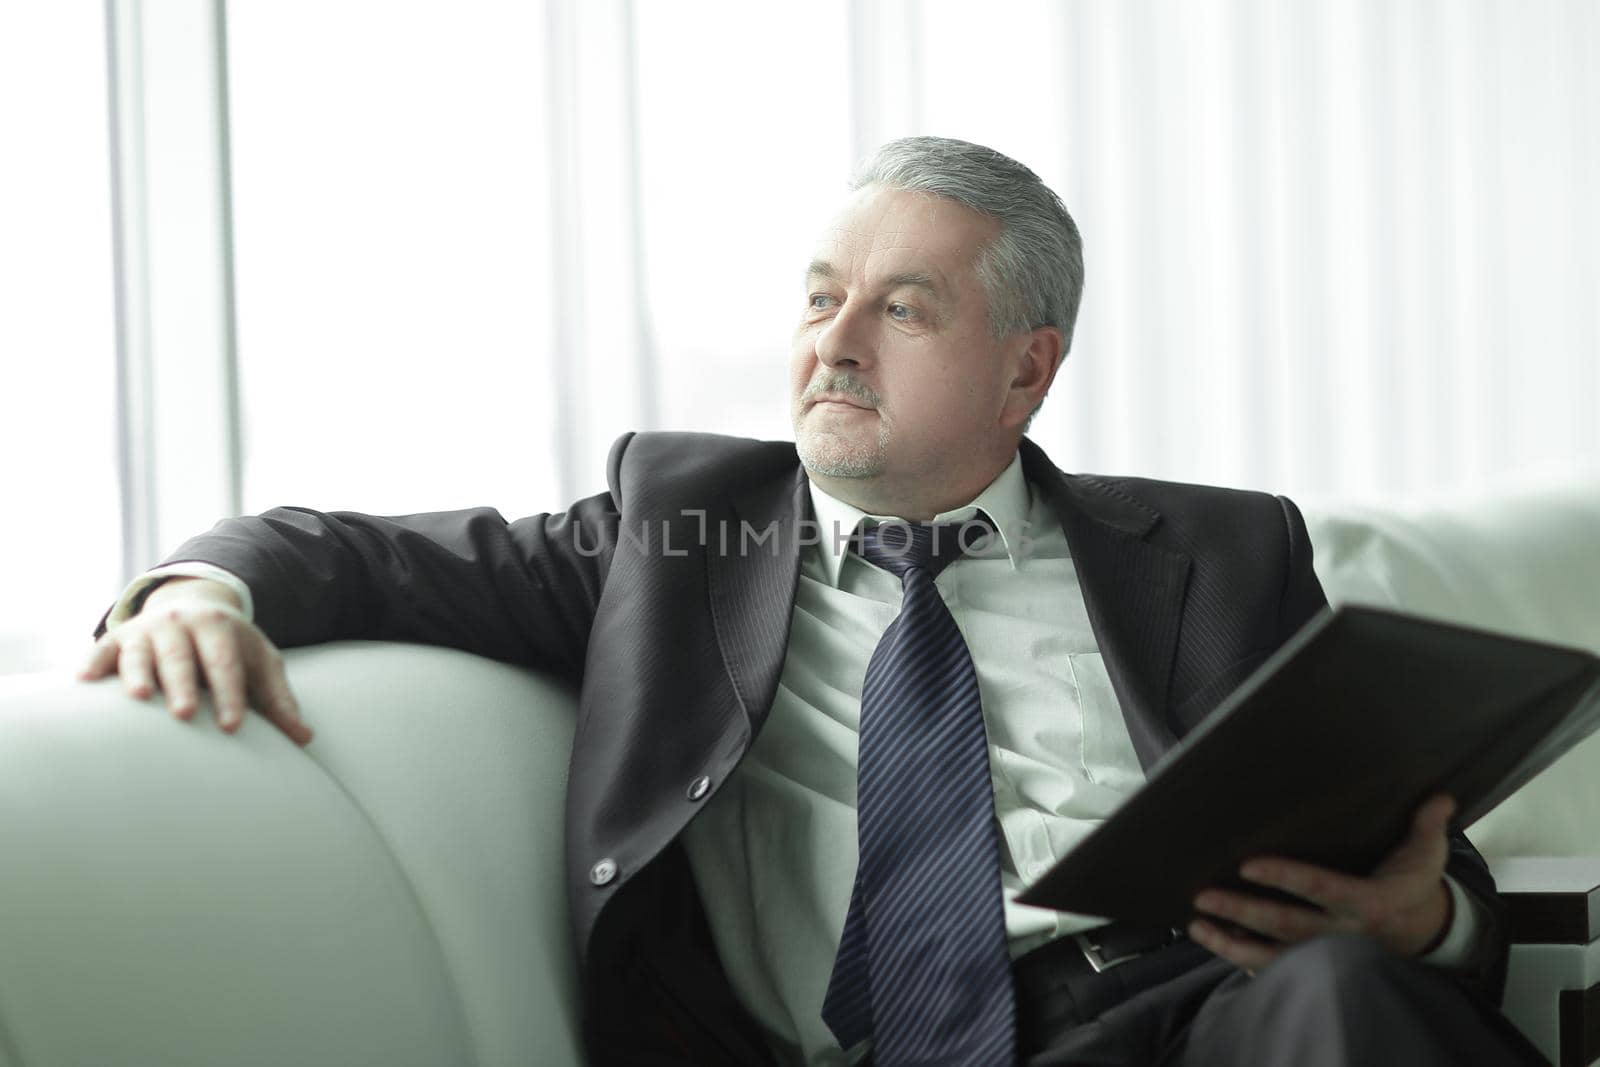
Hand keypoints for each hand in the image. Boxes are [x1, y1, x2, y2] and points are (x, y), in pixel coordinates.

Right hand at [79, 578, 312, 745]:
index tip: (233, 725)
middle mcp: (181, 623)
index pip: (226, 663)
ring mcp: (147, 629)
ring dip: (138, 672)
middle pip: (182, 656)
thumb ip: (278, 700)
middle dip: (184, 684)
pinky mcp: (118, 638)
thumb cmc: (232, 648)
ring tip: (140, 697)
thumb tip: (305, 738)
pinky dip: (93, 663)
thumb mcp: (260, 664)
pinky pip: (102, 650)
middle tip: (185, 714)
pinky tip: (84, 681)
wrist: (195, 606)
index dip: (230, 693)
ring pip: (140, 651)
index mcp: (220, 627)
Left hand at [1187, 794, 1455, 971]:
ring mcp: (1327, 955)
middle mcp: (1343, 933)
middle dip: (1243, 911)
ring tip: (1197, 924)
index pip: (1320, 888)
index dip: (1284, 877)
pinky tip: (1215, 943)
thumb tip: (1440, 795)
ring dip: (1231, 942)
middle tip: (1204, 896)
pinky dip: (1243, 959)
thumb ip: (1428, 824)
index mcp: (1368, 902)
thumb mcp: (1427, 855)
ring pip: (1274, 954)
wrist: (1421, 932)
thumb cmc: (1413, 885)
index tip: (1249, 865)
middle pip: (1286, 925)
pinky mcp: (1316, 967)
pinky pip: (1275, 968)